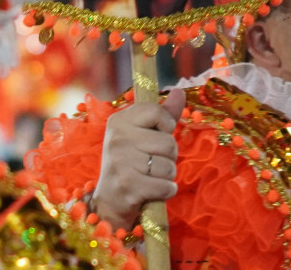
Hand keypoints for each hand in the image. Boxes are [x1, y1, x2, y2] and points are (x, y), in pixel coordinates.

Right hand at [93, 88, 184, 230]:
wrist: (110, 199)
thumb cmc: (131, 161)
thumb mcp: (142, 134)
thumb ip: (163, 114)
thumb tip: (180, 92)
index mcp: (119, 121)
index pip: (157, 112)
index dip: (166, 125)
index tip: (158, 134)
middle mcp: (117, 139)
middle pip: (168, 142)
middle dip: (169, 156)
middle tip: (153, 162)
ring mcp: (121, 163)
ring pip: (169, 166)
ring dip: (167, 175)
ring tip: (152, 176)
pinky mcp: (128, 186)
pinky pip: (165, 186)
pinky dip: (166, 191)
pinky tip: (154, 190)